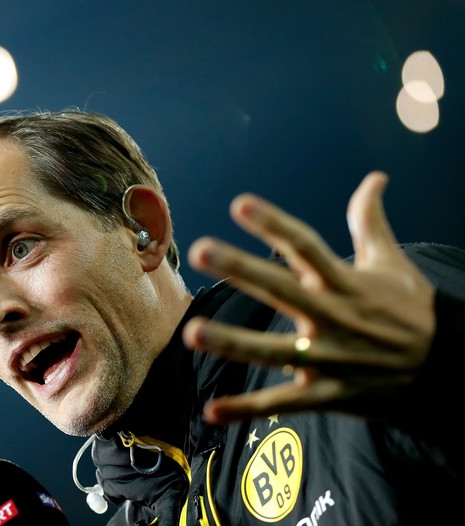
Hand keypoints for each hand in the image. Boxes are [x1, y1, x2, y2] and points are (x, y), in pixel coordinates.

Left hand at [182, 171, 435, 424]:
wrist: (449, 371)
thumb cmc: (412, 311)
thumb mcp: (392, 264)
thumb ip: (370, 221)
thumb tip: (375, 178)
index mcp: (344, 282)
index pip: (305, 246)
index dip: (274, 224)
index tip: (241, 205)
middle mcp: (332, 317)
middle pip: (281, 288)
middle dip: (241, 269)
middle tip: (200, 249)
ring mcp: (328, 358)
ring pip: (274, 350)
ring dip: (232, 343)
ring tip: (192, 333)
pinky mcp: (328, 393)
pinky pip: (283, 403)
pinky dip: (248, 410)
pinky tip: (212, 411)